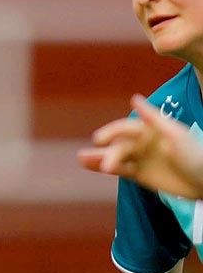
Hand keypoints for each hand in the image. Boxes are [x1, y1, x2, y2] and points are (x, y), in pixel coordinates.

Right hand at [78, 95, 202, 199]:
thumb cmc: (194, 155)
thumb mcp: (174, 134)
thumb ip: (153, 118)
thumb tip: (133, 98)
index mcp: (152, 129)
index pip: (127, 128)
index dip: (113, 132)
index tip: (100, 139)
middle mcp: (144, 142)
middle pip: (120, 145)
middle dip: (108, 152)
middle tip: (101, 161)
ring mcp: (141, 158)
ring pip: (115, 156)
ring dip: (98, 157)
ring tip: (81, 158)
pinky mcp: (139, 174)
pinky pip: (119, 170)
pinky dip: (103, 168)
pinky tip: (89, 166)